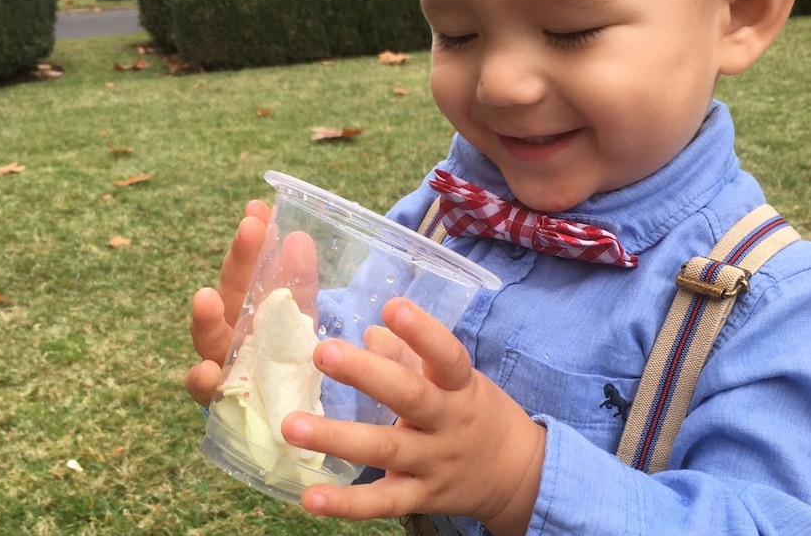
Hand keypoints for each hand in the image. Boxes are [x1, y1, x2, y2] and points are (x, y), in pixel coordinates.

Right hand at [185, 200, 319, 405]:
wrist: (284, 417)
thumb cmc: (282, 360)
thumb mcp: (298, 319)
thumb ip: (297, 283)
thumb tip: (299, 236)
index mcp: (250, 305)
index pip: (250, 267)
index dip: (253, 240)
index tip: (260, 208)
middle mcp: (231, 329)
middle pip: (232, 291)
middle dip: (240, 259)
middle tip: (251, 227)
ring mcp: (222, 362)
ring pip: (208, 337)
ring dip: (205, 317)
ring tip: (204, 298)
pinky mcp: (219, 400)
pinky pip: (208, 391)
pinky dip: (203, 380)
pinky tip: (206, 372)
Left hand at [281, 297, 546, 535]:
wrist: (518, 473)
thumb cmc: (475, 412)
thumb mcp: (457, 380)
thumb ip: (412, 356)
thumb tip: (370, 332)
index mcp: (460, 386)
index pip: (447, 356)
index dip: (423, 332)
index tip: (392, 307)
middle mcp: (448, 422)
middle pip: (410, 396)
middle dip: (366, 374)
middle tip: (323, 352)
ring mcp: (434, 462)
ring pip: (386, 449)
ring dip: (337, 437)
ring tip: (291, 425)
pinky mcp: (421, 497)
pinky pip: (382, 502)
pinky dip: (346, 504)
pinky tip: (310, 497)